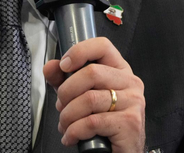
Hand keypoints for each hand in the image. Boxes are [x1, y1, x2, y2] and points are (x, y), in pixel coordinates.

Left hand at [43, 37, 145, 152]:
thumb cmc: (103, 123)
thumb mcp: (80, 96)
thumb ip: (63, 80)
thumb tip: (50, 66)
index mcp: (119, 70)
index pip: (102, 46)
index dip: (79, 52)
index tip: (64, 66)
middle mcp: (130, 82)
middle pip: (91, 72)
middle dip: (67, 91)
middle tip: (61, 105)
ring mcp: (133, 102)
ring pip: (89, 99)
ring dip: (68, 115)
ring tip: (65, 125)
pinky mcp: (130, 123)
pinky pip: (93, 122)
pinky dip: (74, 131)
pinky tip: (71, 137)